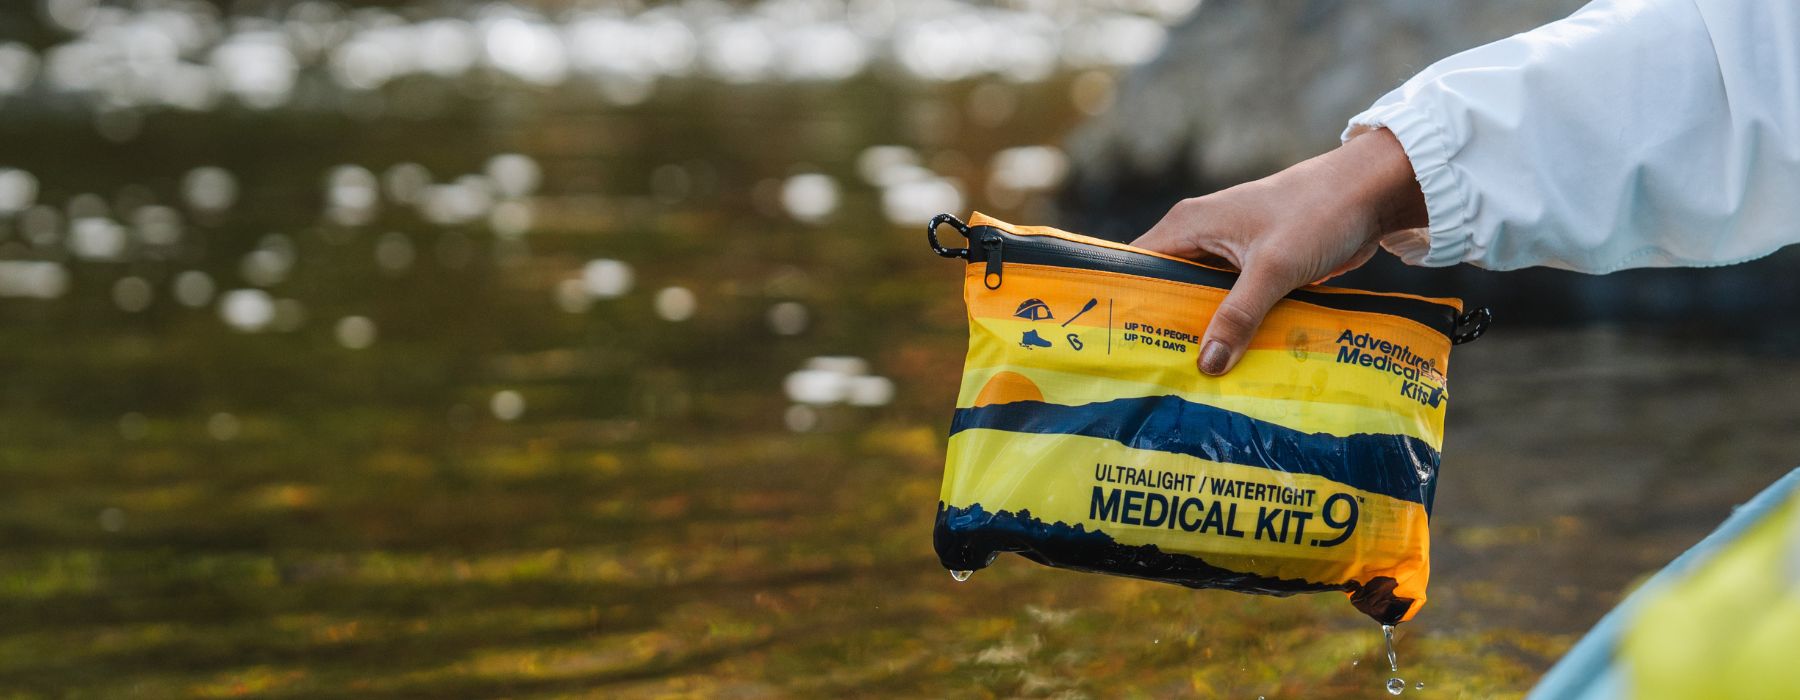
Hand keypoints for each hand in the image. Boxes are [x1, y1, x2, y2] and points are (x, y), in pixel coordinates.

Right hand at [1131, 128, 1426, 375]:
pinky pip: (1232, 301)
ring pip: (1202, 298)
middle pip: (1166, 288)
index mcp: (1189, 224)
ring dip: (1202, 330)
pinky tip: (1232, 361)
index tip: (1116, 346)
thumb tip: (1206, 365)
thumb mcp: (1274, 267)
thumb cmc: (1318, 214)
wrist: (1372, 192)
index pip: (1136, 265)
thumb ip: (1239, 315)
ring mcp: (1230, 251)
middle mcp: (1202, 236)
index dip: (1124, 303)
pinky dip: (1232, 326)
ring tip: (1188, 376)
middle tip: (1153, 373)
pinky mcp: (1257, 265)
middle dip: (1164, 327)